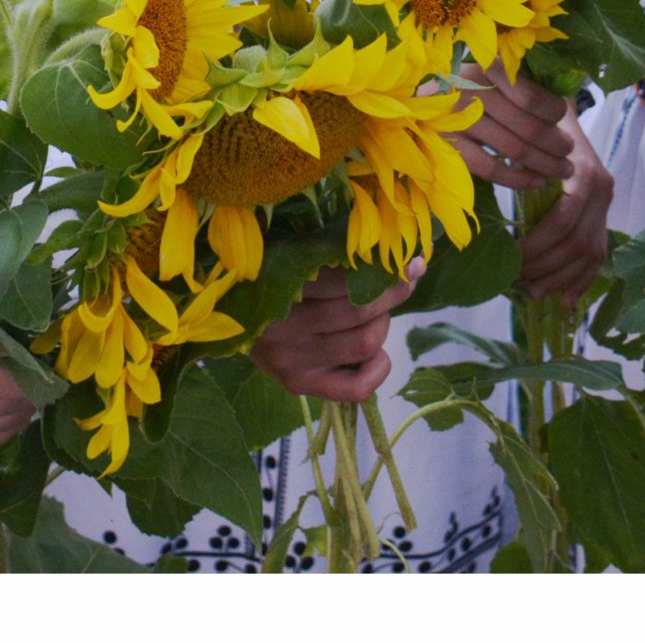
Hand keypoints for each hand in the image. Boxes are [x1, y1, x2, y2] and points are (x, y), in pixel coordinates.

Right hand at [246, 264, 418, 403]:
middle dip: (390, 295)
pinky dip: (378, 368)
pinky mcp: (299, 385)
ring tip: (375, 314)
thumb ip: (338, 255)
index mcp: (280, 285)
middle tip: (394, 285)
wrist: (232, 320)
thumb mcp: (294, 257)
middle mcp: (283, 327)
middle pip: (361, 310)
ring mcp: (291, 361)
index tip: (403, 261)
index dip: (384, 267)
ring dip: (382, 324)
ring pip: (364, 343)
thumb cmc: (273, 280)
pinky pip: (356, 387)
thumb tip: (412, 261)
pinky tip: (376, 353)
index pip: (346, 276)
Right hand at [444, 63, 572, 191]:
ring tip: (562, 170)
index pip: (533, 97)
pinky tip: (536, 182)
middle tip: (569, 152)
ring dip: (545, 164)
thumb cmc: (468, 88)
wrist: (416, 107)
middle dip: (557, 145)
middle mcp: (470, 90)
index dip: (556, 113)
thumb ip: (525, 81)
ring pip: (515, 149)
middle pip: (529, 127)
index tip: (565, 119)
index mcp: (487, 67)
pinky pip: (492, 168)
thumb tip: (567, 98)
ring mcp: (457, 120)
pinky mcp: (449, 147)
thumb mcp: (494, 74)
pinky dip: (518, 179)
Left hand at [517, 107, 613, 301]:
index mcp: (584, 174)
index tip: (512, 258)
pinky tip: (566, 300)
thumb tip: (487, 219)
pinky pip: (599, 254)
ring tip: (534, 292)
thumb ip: (517, 176)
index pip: (563, 222)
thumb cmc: (537, 131)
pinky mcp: (606, 214)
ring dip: (562, 279)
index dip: (538, 246)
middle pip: (577, 243)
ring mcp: (607, 204)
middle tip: (520, 281)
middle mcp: (602, 190)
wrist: (561, 112)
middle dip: (547, 267)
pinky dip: (583, 279)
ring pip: (590, 254)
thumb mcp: (527, 146)